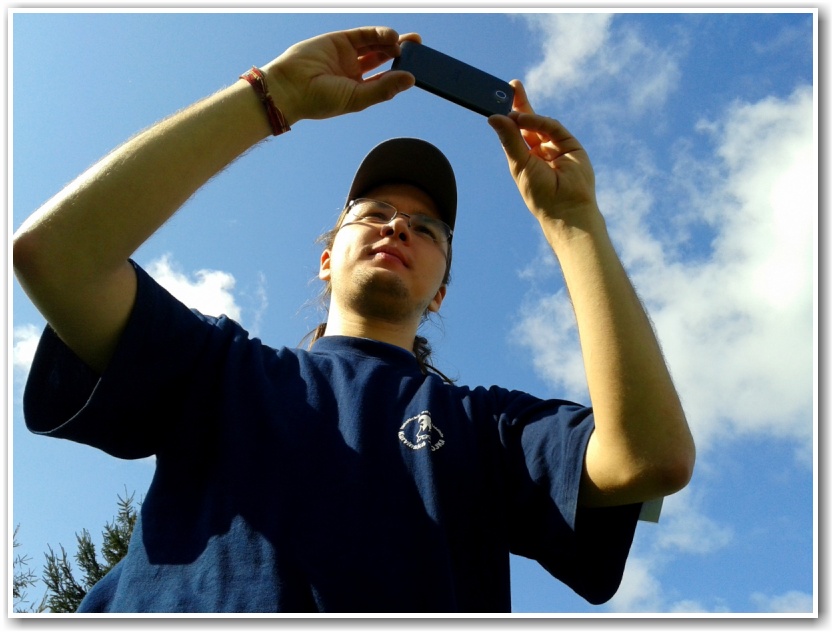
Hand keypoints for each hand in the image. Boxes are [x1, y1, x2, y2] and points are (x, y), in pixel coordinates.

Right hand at [264, 27, 419, 124]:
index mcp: (358, 89)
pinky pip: (364, 34)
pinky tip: (392, 37)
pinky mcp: (340, 40)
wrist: (289, 87)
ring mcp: (347, 54)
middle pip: (385, 58)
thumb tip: (411, 79)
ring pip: (376, 44)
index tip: (420, 71)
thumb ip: (384, 88)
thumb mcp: (357, 98)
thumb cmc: (320, 100)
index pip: (386, 79)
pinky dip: (379, 34)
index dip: (402, 74)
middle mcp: (354, 71)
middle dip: (403, 53)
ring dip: (393, 42)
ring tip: (408, 43)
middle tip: (420, 49)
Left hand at [488, 81, 598, 230]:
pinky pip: (553, 127)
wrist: (566, 209)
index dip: (508, 117)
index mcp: (525, 158)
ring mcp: (556, 146)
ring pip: (540, 123)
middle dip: (520, 104)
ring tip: (513, 113)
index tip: (496, 99)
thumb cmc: (539, 193)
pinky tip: (525, 118)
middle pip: (528, 122)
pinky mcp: (570, 144)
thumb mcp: (519, 164)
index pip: (514, 132)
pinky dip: (539, 121)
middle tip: (511, 85)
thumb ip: (509, 139)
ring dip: (526, 115)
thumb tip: (493, 117)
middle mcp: (540, 150)